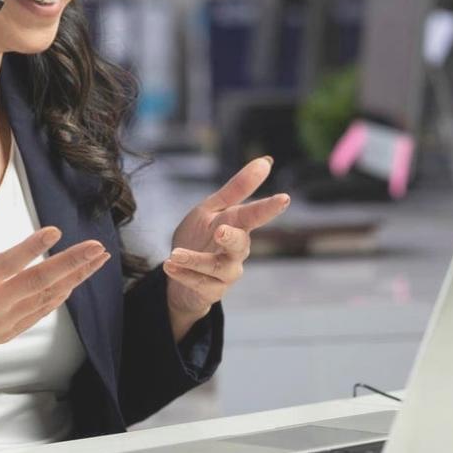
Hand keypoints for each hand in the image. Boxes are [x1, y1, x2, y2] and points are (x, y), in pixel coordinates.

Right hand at [0, 204, 109, 391]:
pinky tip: (70, 287)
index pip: (12, 260)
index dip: (36, 245)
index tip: (56, 230)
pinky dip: (56, 300)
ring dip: (74, 279)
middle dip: (74, 262)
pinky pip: (37, 315)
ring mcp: (0, 321)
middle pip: (42, 280)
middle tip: (98, 248)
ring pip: (45, 298)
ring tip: (95, 262)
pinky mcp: (2, 334)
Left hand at [163, 156, 289, 338]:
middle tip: (220, 231)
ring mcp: (226, 273)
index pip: (254, 214)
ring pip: (217, 268)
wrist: (182, 273)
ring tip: (175, 254)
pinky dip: (183, 274)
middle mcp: (236, 251)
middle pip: (240, 245)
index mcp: (238, 226)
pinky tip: (168, 265)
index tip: (284, 198)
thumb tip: (265, 161)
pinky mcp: (210, 291)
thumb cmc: (202, 236)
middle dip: (232, 238)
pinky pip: (198, 283)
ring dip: (195, 260)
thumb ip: (237, 188)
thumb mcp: (213, 208)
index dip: (268, 207)